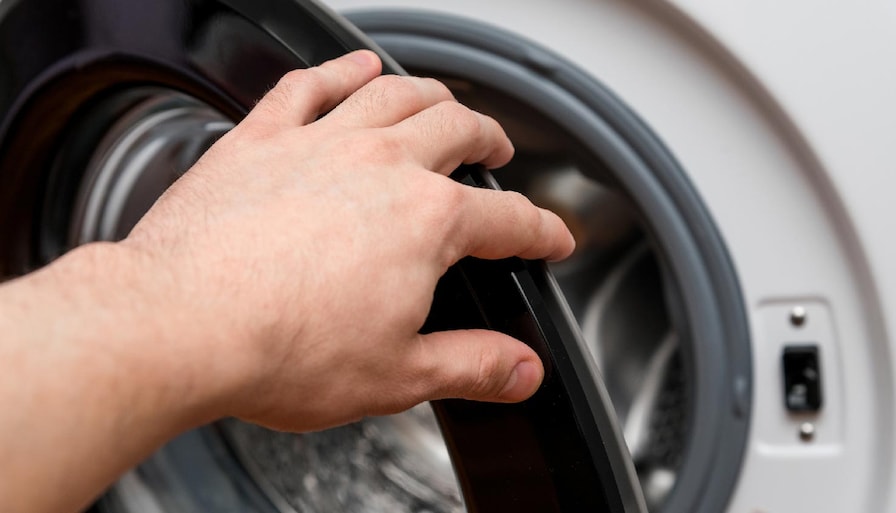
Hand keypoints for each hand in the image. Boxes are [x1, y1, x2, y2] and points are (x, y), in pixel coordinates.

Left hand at [121, 50, 574, 431]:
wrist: (178, 325)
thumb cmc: (280, 349)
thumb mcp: (398, 376)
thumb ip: (473, 366)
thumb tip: (522, 371)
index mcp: (426, 222)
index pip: (508, 219)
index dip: (541, 230)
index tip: (552, 238)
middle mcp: (381, 166)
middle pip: (459, 131)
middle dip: (492, 139)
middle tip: (500, 150)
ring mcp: (320, 143)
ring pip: (395, 92)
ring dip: (431, 93)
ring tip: (445, 100)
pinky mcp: (261, 139)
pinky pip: (310, 85)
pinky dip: (341, 69)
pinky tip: (355, 66)